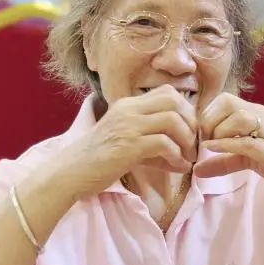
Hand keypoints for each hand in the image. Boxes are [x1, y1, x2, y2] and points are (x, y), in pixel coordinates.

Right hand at [57, 86, 197, 199]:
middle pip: (174, 100)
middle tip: (192, 143)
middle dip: (191, 121)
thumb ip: (152, 145)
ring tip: (187, 156)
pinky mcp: (128, 146)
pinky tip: (178, 166)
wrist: (70, 172)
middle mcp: (128, 110)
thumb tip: (182, 157)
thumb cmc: (98, 160)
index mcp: (127, 105)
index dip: (186, 109)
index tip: (189, 130)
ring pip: (172, 119)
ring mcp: (128, 126)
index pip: (167, 92)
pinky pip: (163, 143)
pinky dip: (176, 156)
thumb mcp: (126, 143)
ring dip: (187, 139)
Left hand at [194, 94, 263, 209]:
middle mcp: (263, 117)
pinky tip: (213, 148)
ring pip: (237, 117)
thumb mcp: (250, 160)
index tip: (200, 135)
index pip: (224, 99)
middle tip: (204, 141)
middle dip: (208, 120)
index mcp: (257, 114)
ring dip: (218, 132)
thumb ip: (224, 162)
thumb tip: (196, 170)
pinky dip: (226, 144)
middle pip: (227, 102)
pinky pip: (246, 141)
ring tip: (212, 146)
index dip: (207, 114)